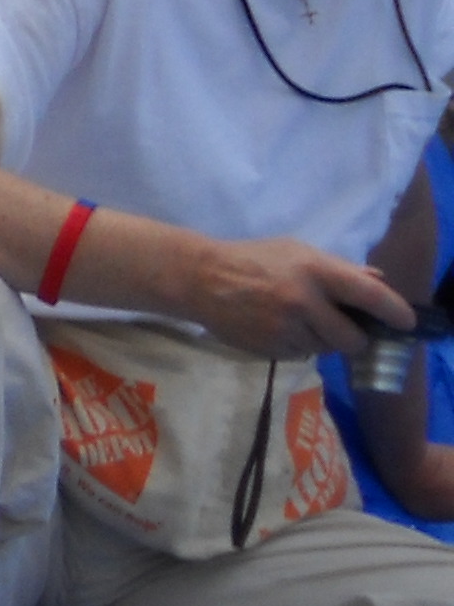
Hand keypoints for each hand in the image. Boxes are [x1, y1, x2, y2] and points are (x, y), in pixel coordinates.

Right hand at [173, 233, 410, 359]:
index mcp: (315, 271)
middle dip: (353, 337)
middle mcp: (305, 302)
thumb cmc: (251, 258)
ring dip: (322, 340)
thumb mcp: (295, 251)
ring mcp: (287, 329)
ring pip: (326, 350)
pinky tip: (278, 327)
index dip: (395, 312)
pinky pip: (301, 355)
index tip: (407, 323)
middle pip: (353, 339)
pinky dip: (298, 345)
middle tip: (342, 327)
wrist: (198, 278)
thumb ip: (337, 267)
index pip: (370, 295)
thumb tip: (377, 279)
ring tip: (298, 321)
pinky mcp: (271, 349)